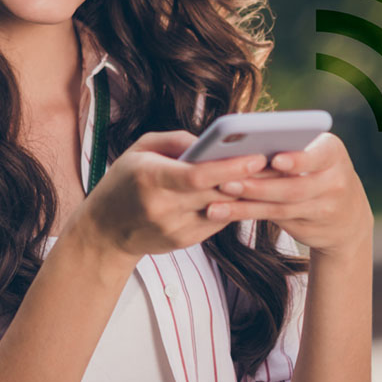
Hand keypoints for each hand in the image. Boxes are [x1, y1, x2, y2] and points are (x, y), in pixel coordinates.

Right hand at [74, 130, 268, 260]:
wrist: (104, 231)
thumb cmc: (122, 182)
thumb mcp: (139, 150)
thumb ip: (175, 140)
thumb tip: (211, 140)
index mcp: (150, 178)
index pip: (198, 175)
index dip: (230, 166)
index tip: (257, 156)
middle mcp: (163, 207)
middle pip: (217, 192)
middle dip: (248, 177)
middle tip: (277, 162)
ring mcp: (174, 228)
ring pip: (221, 208)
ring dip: (245, 193)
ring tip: (269, 175)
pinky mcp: (183, 241)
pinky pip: (216, 221)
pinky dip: (229, 206)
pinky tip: (243, 192)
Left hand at [205, 132, 372, 258]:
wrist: (347, 216)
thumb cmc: (316, 170)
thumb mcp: (314, 154)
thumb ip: (287, 147)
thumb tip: (240, 134)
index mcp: (332, 153)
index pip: (317, 156)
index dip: (297, 160)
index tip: (275, 159)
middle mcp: (335, 181)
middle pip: (294, 187)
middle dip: (258, 185)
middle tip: (226, 181)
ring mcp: (325, 208)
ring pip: (281, 207)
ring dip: (246, 203)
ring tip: (217, 200)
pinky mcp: (310, 228)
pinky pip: (274, 219)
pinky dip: (246, 213)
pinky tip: (222, 211)